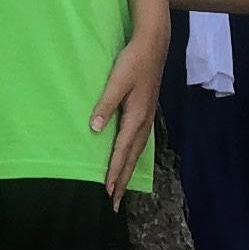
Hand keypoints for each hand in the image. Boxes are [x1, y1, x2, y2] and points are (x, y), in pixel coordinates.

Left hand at [91, 32, 164, 200]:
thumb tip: (94, 128)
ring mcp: (147, 118)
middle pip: (132, 158)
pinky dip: (133, 157)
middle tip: (114, 203)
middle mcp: (144, 122)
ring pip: (137, 152)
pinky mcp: (146, 113)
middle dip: (123, 181)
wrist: (153, 46)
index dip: (114, 172)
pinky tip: (129, 160)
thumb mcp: (117, 81)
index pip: (122, 151)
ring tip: (121, 189)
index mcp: (136, 117)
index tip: (107, 191)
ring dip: (128, 172)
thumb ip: (105, 105)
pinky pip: (139, 143)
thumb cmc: (133, 62)